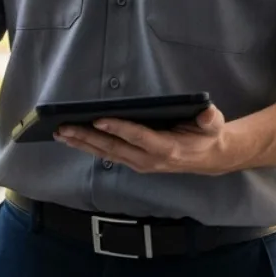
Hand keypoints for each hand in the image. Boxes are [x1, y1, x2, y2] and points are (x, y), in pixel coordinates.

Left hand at [53, 106, 243, 176]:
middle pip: (114, 148)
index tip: (98, 120)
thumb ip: (210, 119)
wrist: (209, 158)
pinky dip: (89, 147)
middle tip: (64, 127)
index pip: (138, 137)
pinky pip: (108, 155)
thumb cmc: (208, 135)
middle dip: (87, 137)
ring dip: (82, 144)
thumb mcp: (214, 124)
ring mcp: (140, 163)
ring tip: (61, 133)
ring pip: (107, 153)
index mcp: (167, 148)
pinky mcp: (134, 162)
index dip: (119, 128)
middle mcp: (149, 160)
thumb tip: (207, 112)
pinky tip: (73, 139)